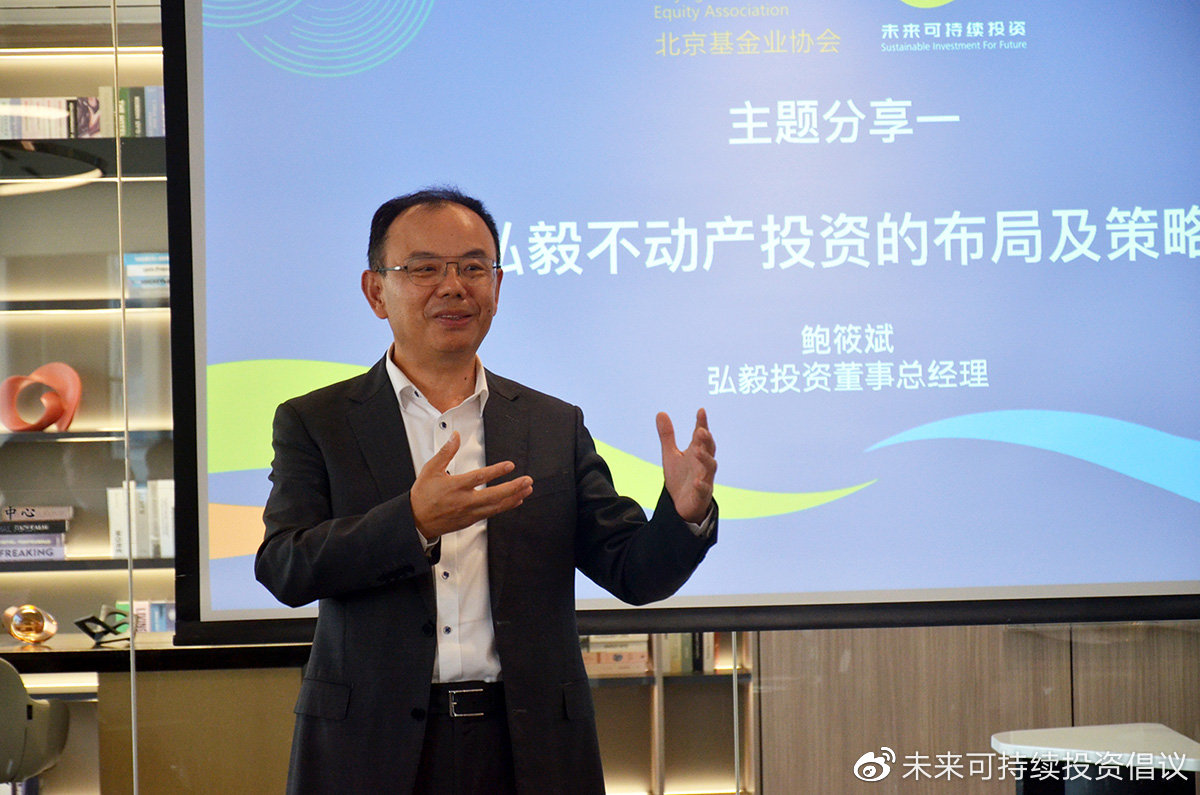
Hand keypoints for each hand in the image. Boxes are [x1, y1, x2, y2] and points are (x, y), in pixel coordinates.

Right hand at [409, 432, 532, 539]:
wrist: (417, 521)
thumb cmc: (423, 496)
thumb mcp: (430, 469)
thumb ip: (446, 452)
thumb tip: (455, 436)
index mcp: (455, 486)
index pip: (479, 477)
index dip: (496, 471)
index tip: (510, 466)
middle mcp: (465, 501)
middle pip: (494, 495)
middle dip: (513, 488)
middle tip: (527, 481)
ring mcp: (469, 512)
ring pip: (496, 506)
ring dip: (513, 498)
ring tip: (526, 490)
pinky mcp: (471, 520)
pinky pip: (491, 513)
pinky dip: (505, 507)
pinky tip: (514, 501)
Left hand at [657, 408, 716, 523]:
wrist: (681, 505)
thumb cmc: (680, 477)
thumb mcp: (671, 455)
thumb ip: (667, 435)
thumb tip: (661, 412)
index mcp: (697, 453)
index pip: (701, 436)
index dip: (702, 423)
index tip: (701, 411)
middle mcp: (703, 464)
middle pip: (709, 449)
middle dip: (706, 440)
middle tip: (700, 430)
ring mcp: (704, 478)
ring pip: (710, 467)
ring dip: (705, 459)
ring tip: (697, 451)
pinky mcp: (701, 495)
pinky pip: (704, 489)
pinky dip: (702, 485)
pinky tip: (697, 481)